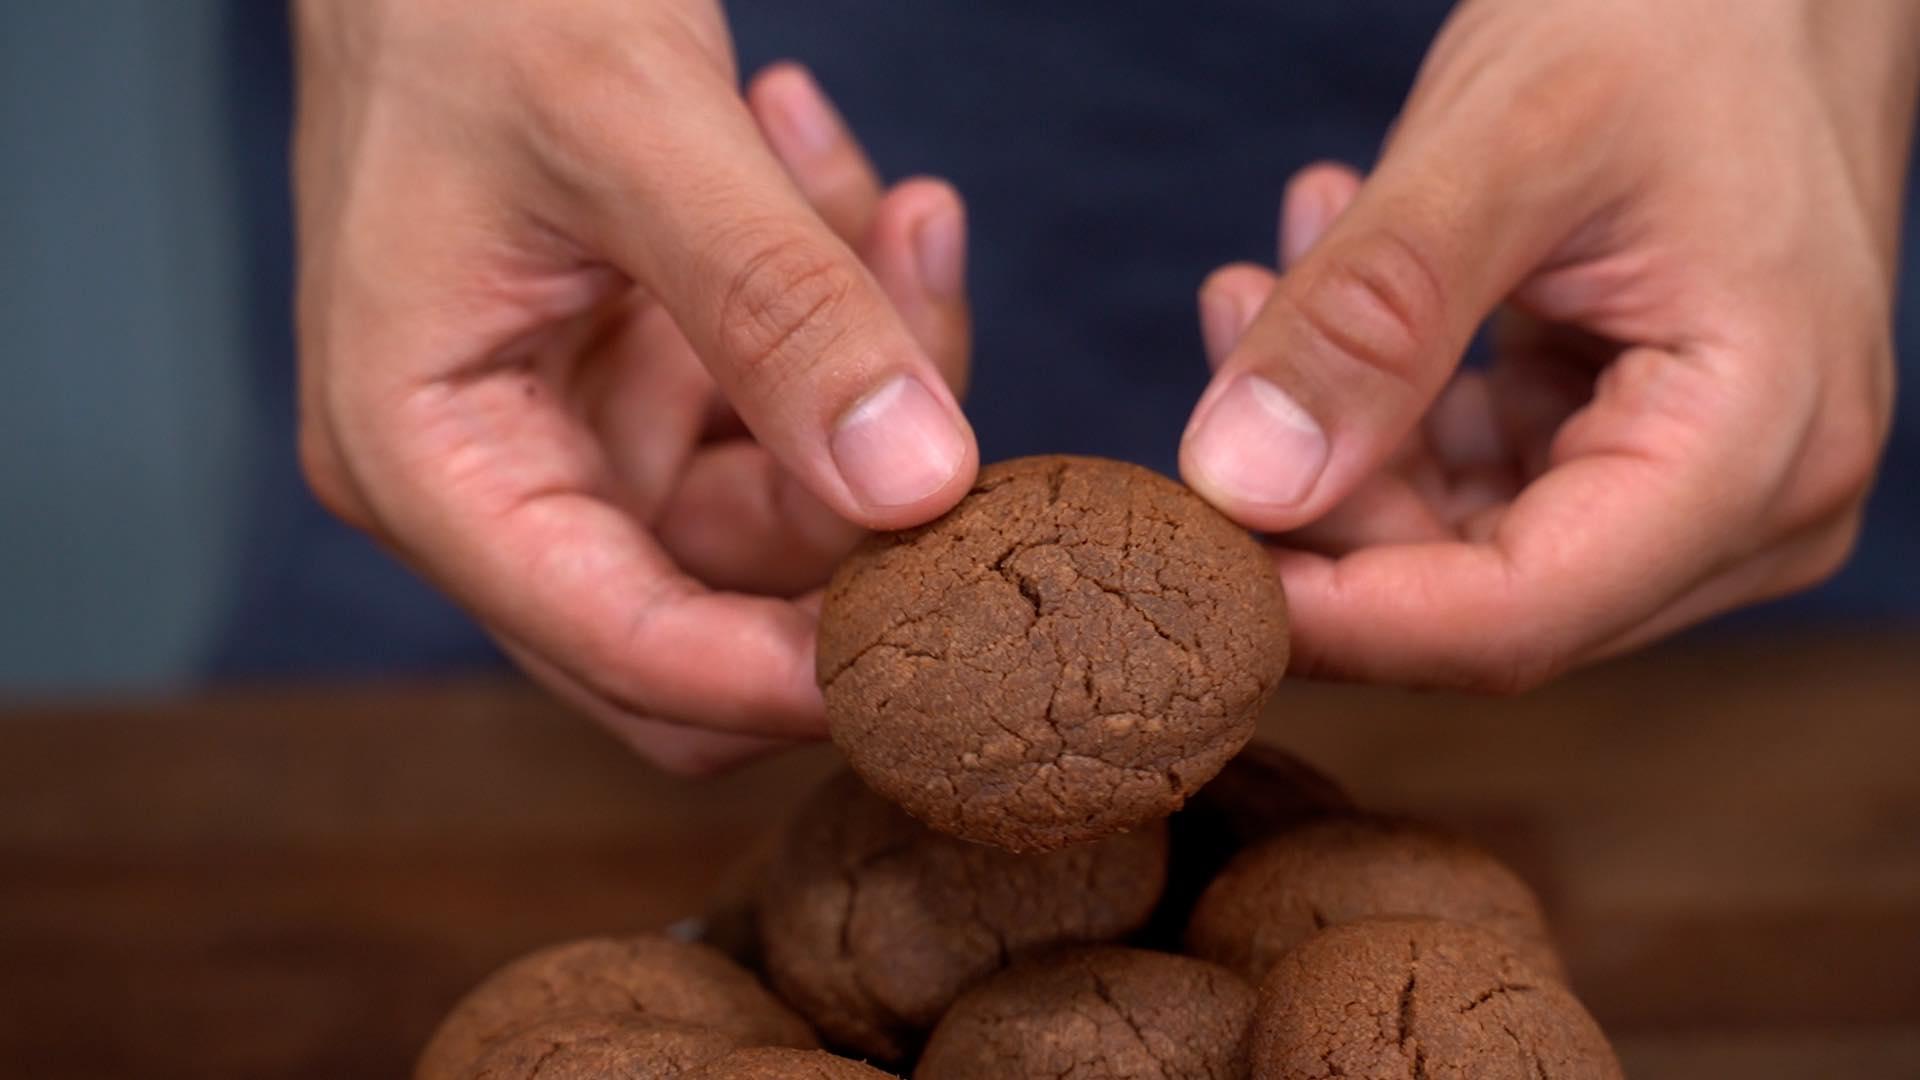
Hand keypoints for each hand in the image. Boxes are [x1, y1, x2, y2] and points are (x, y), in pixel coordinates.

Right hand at [294, 0, 976, 771]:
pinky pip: (788, 406)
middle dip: (854, 493)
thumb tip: (916, 485)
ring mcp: (576, 426)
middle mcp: (493, 473)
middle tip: (924, 329)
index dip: (781, 673)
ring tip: (887, 204)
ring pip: (783, 497)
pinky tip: (841, 177)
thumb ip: (777, 308)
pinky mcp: (646, 373)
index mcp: (424, 457)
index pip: (619, 647)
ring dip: (868, 363)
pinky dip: (843, 311)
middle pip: (722, 597)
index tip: (941, 650)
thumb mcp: (635, 130)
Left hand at [1182, 0, 1919, 690]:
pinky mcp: (1630, 450)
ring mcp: (1691, 490)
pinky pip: (1468, 477)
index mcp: (1757, 448)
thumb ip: (1373, 315)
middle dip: (1315, 492)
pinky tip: (1328, 276)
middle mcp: (1749, 508)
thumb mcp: (1509, 143)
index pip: (1511, 619)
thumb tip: (1241, 482)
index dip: (1333, 614)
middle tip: (1229, 333)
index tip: (1187, 556)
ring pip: (1449, 539)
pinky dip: (1380, 402)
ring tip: (1270, 276)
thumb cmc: (1687, 17)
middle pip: (1470, 594)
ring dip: (1334, 429)